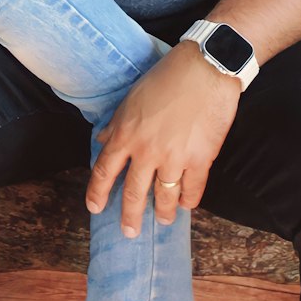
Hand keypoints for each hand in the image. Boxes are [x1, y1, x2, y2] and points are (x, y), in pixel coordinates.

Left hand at [86, 41, 240, 235]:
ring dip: (161, 212)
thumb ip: (117, 123)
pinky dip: (188, 201)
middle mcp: (147, 151)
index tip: (94, 208)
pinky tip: (185, 205)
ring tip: (162, 220)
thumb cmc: (167, 76)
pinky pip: (192, 190)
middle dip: (129, 216)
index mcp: (126, 133)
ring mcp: (174, 158)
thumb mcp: (132, 96)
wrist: (206, 68)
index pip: (104, 171)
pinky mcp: (201, 159)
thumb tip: (103, 141)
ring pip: (163, 197)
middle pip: (133, 193)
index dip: (97, 192)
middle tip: (129, 231)